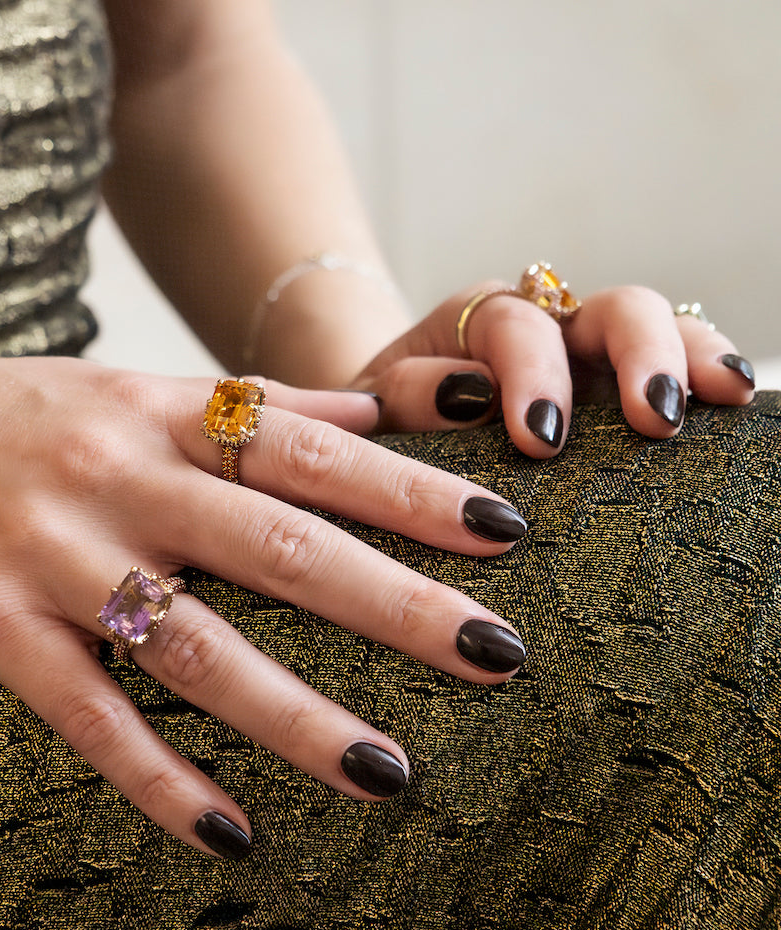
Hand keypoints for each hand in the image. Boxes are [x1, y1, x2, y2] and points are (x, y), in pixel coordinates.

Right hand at [0, 354, 527, 858]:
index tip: (503, 532)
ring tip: (390, 773)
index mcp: (160, 416)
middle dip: (396, 605)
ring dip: (298, 716)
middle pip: (279, 547)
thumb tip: (370, 413)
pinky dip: (157, 779)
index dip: (411, 493)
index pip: (311, 452)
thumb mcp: (128, 388)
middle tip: (498, 655)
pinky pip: (86, 715)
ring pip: (194, 646)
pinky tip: (229, 834)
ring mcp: (54, 556)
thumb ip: (252, 404)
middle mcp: (120, 480)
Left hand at [350, 278, 754, 457]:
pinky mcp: (615, 382)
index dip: (533, 375)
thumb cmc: (385, 415)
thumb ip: (407, 393)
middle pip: (612, 308)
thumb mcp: (376, 405)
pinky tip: (733, 397)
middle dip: (638, 357)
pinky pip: (673, 363)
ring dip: (691, 356)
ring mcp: (589, 351)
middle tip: (653, 419)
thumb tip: (466, 395)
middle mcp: (545, 322)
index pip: (516, 326)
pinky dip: (703, 372)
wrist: (392, 417)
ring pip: (659, 325)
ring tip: (724, 396)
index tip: (541, 439)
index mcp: (476, 320)